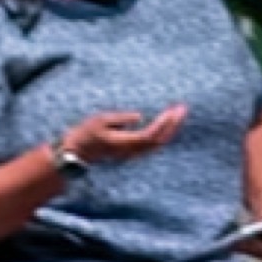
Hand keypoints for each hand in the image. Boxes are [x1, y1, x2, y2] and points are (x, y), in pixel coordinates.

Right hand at [62, 106, 185, 166]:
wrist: (78, 151)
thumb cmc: (86, 132)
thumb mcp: (100, 121)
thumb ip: (119, 119)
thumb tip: (139, 116)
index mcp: (122, 143)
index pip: (149, 135)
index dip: (162, 124)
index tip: (172, 110)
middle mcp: (131, 151)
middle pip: (158, 141)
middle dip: (173, 124)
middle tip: (183, 108)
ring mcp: (133, 153)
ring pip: (158, 144)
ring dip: (171, 128)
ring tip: (180, 111)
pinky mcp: (134, 151)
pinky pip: (154, 144)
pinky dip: (165, 132)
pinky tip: (170, 122)